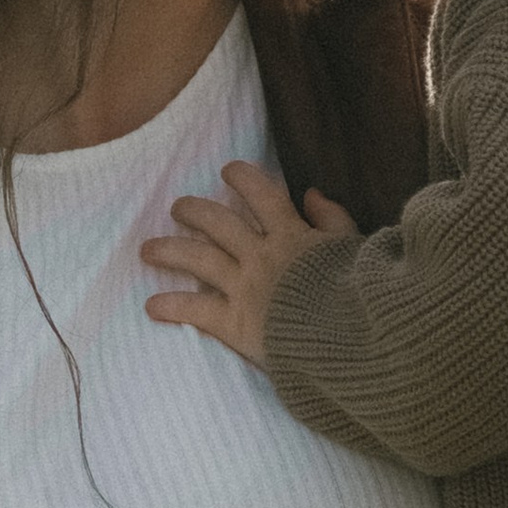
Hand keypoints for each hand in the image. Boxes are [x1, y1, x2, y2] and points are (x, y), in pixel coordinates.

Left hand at [140, 159, 355, 366]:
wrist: (350, 337)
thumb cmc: (359, 295)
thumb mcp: (355, 248)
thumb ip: (333, 220)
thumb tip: (312, 194)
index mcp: (292, 235)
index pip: (261, 194)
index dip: (242, 178)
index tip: (228, 171)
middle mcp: (261, 255)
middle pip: (217, 222)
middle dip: (193, 210)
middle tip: (177, 207)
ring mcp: (243, 287)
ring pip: (197, 259)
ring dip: (169, 250)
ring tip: (147, 250)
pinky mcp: (234, 323)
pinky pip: (195, 310)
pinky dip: (171, 307)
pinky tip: (152, 306)